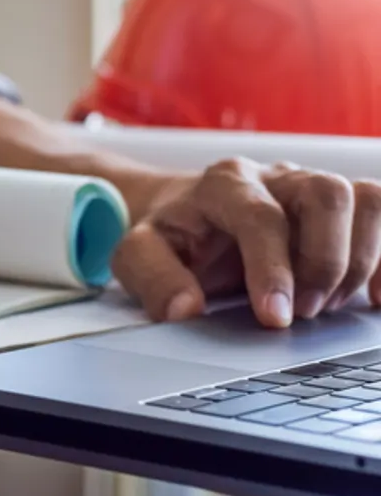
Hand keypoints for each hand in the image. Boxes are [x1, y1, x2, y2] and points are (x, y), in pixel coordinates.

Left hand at [113, 158, 380, 326]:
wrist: (185, 214)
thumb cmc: (169, 237)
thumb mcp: (137, 256)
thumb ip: (154, 279)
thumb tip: (186, 310)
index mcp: (223, 184)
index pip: (261, 217)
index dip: (273, 270)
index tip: (275, 318)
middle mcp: (275, 176)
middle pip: (328, 195)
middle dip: (325, 261)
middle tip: (302, 313)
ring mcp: (312, 186)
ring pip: (364, 200)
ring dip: (358, 260)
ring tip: (325, 306)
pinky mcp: (339, 208)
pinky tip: (375, 299)